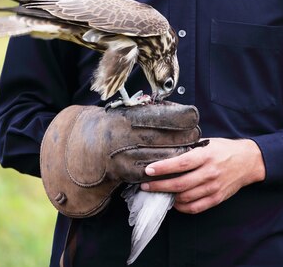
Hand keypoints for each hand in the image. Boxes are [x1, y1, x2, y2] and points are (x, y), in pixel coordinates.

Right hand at [40, 102, 201, 217]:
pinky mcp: (129, 173)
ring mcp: (128, 157)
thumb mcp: (129, 109)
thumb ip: (153, 110)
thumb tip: (184, 113)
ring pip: (167, 157)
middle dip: (188, 136)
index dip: (185, 117)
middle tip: (196, 134)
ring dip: (183, 153)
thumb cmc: (115, 123)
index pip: (168, 116)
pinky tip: (176, 164)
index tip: (193, 116)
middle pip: (171, 138)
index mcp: (130, 116)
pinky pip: (157, 172)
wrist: (87, 147)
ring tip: (189, 147)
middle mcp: (128, 137)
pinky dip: (169, 168)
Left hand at [141, 137, 265, 213]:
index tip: (148, 169)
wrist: (248, 161)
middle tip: (145, 185)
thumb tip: (168, 152)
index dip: (164, 168)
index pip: (182, 163)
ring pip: (185, 198)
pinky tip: (173, 201)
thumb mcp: (209, 143)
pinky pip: (195, 207)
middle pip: (180, 184)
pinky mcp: (216, 199)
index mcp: (207, 156)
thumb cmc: (225, 149)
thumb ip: (191, 149)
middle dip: (159, 186)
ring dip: (168, 196)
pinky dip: (181, 207)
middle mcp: (210, 173)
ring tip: (156, 192)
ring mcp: (213, 188)